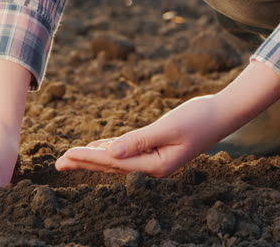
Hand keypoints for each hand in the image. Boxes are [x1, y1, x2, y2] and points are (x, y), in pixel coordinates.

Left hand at [55, 60, 279, 176]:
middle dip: (84, 163)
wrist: (221, 114)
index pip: (114, 162)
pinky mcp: (155, 149)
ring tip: (71, 157)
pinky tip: (98, 147)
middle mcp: (153, 167)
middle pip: (111, 166)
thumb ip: (138, 141)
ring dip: (93, 157)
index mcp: (155, 165)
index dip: (88, 158)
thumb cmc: (198, 119)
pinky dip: (110, 149)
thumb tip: (110, 153)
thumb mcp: (167, 128)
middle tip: (58, 163)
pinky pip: (126, 151)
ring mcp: (154, 159)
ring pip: (117, 159)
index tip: (66, 155)